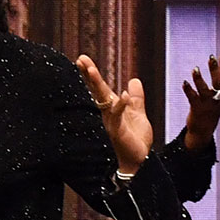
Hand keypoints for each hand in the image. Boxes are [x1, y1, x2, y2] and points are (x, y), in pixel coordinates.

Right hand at [75, 54, 154, 174]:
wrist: (138, 160)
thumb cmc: (135, 139)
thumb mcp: (138, 114)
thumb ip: (136, 98)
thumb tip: (134, 80)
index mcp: (112, 108)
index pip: (100, 87)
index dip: (91, 74)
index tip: (82, 59)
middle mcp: (108, 113)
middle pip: (97, 90)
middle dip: (89, 74)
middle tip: (80, 59)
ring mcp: (111, 122)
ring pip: (102, 100)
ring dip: (96, 84)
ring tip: (91, 70)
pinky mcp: (117, 131)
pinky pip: (117, 116)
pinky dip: (121, 105)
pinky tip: (122, 94)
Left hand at [180, 56, 219, 149]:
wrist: (205, 127)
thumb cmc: (215, 104)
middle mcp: (219, 97)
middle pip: (218, 83)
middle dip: (215, 70)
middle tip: (211, 57)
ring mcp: (208, 104)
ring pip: (204, 91)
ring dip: (199, 79)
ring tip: (195, 69)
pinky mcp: (197, 109)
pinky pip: (192, 98)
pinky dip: (188, 90)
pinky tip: (184, 82)